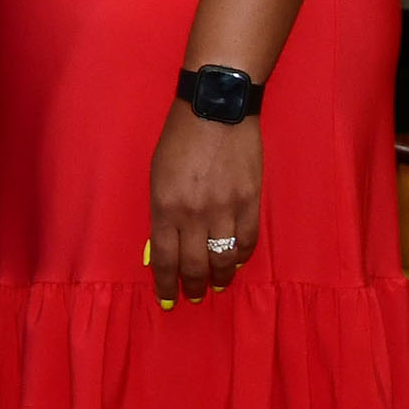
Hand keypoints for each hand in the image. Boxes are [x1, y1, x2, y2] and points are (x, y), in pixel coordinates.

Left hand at [146, 102, 258, 307]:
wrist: (216, 108)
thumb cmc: (179, 137)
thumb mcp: (158, 174)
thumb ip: (163, 209)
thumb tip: (169, 242)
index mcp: (164, 205)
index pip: (165, 258)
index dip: (166, 284)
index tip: (167, 300)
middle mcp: (193, 214)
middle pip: (194, 266)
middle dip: (192, 287)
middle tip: (193, 297)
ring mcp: (225, 209)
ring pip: (223, 260)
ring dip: (219, 277)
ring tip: (216, 284)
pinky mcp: (250, 202)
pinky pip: (247, 241)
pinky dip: (240, 257)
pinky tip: (234, 261)